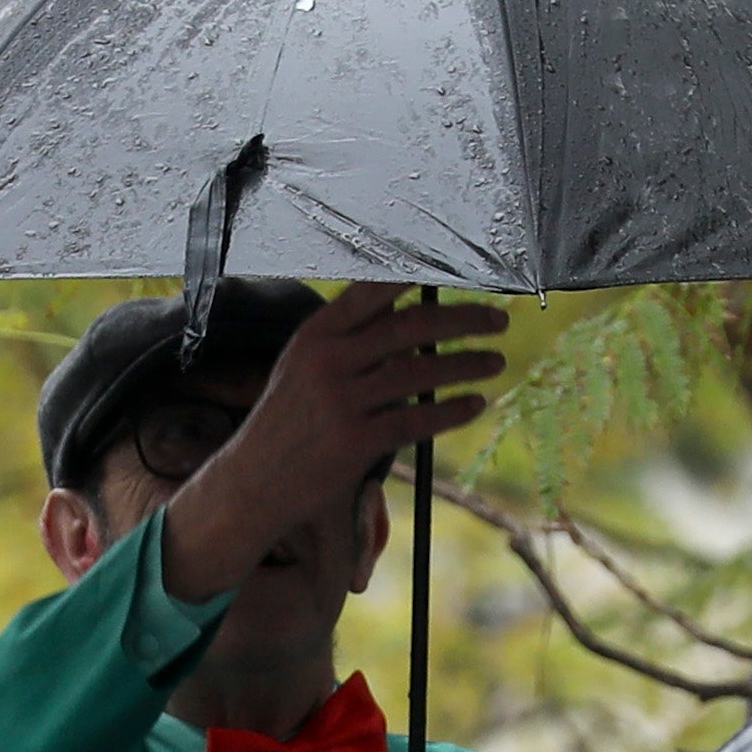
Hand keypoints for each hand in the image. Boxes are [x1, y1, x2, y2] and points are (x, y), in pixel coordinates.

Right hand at [156, 286, 505, 603]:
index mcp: (316, 335)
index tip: (459, 270)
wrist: (254, 480)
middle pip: (409, 326)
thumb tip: (404, 315)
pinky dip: (452, 410)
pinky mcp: (355, 441)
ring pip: (420, 371)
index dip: (419, 277)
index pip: (373, 291)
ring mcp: (341, 401)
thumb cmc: (287, 422)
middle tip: (498, 320)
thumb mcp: (304, 368)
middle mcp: (327, 360)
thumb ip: (349, 341)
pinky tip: (474, 404)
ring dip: (467, 364)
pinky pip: (416, 419)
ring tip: (495, 361)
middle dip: (463, 319)